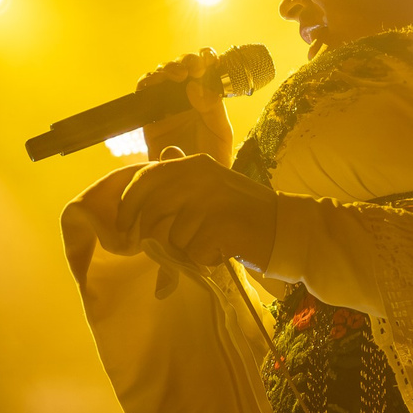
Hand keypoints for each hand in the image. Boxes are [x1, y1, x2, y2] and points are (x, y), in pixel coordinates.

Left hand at [112, 151, 279, 270]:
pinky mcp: (221, 227)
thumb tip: (162, 154)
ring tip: (209, 243)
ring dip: (186, 249)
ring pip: (172, 237)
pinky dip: (205, 259)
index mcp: (195, 164)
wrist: (288, 229)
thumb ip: (186, 173)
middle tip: (165, 247)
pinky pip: (193, 253)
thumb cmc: (246, 211)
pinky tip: (222, 251)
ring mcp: (210, 202)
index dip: (127, 204)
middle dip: (152, 236)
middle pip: (152, 213)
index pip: (145, 178)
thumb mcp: (215, 182)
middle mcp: (200, 177)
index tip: (123, 225)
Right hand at [136, 49, 237, 163]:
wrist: (194, 186)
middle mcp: (186, 97)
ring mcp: (166, 105)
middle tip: (192, 67)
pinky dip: (147, 83)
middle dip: (186, 61)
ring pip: (162, 75)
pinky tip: (155, 83)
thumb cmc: (212, 159)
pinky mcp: (149, 117)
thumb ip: (213, 109)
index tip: (209, 59)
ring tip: (178, 74)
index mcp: (208, 97)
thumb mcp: (221, 133)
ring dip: (168, 68)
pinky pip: (143, 94)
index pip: (206, 68)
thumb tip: (197, 87)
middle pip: (182, 66)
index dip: (205, 58)